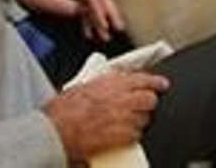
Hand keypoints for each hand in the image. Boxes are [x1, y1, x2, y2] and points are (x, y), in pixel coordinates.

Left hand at [16, 0, 125, 40]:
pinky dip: (92, 17)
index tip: (104, 26)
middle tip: (118, 28)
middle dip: (110, 13)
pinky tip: (90, 30)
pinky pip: (89, 2)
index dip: (100, 12)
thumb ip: (67, 6)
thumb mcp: (47, 0)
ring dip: (103, 17)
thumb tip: (85, 11)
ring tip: (105, 34)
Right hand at [43, 70, 169, 158]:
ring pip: (144, 119)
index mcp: (109, 84)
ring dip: (139, 121)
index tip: (162, 84)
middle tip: (143, 107)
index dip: (155, 82)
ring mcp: (121, 117)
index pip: (141, 78)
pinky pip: (136, 135)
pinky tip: (122, 137)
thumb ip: (102, 82)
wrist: (53, 131)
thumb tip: (115, 79)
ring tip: (126, 124)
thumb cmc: (61, 112)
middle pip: (149, 99)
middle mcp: (119, 98)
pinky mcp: (120, 136)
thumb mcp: (81, 87)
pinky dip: (132, 136)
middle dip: (148, 103)